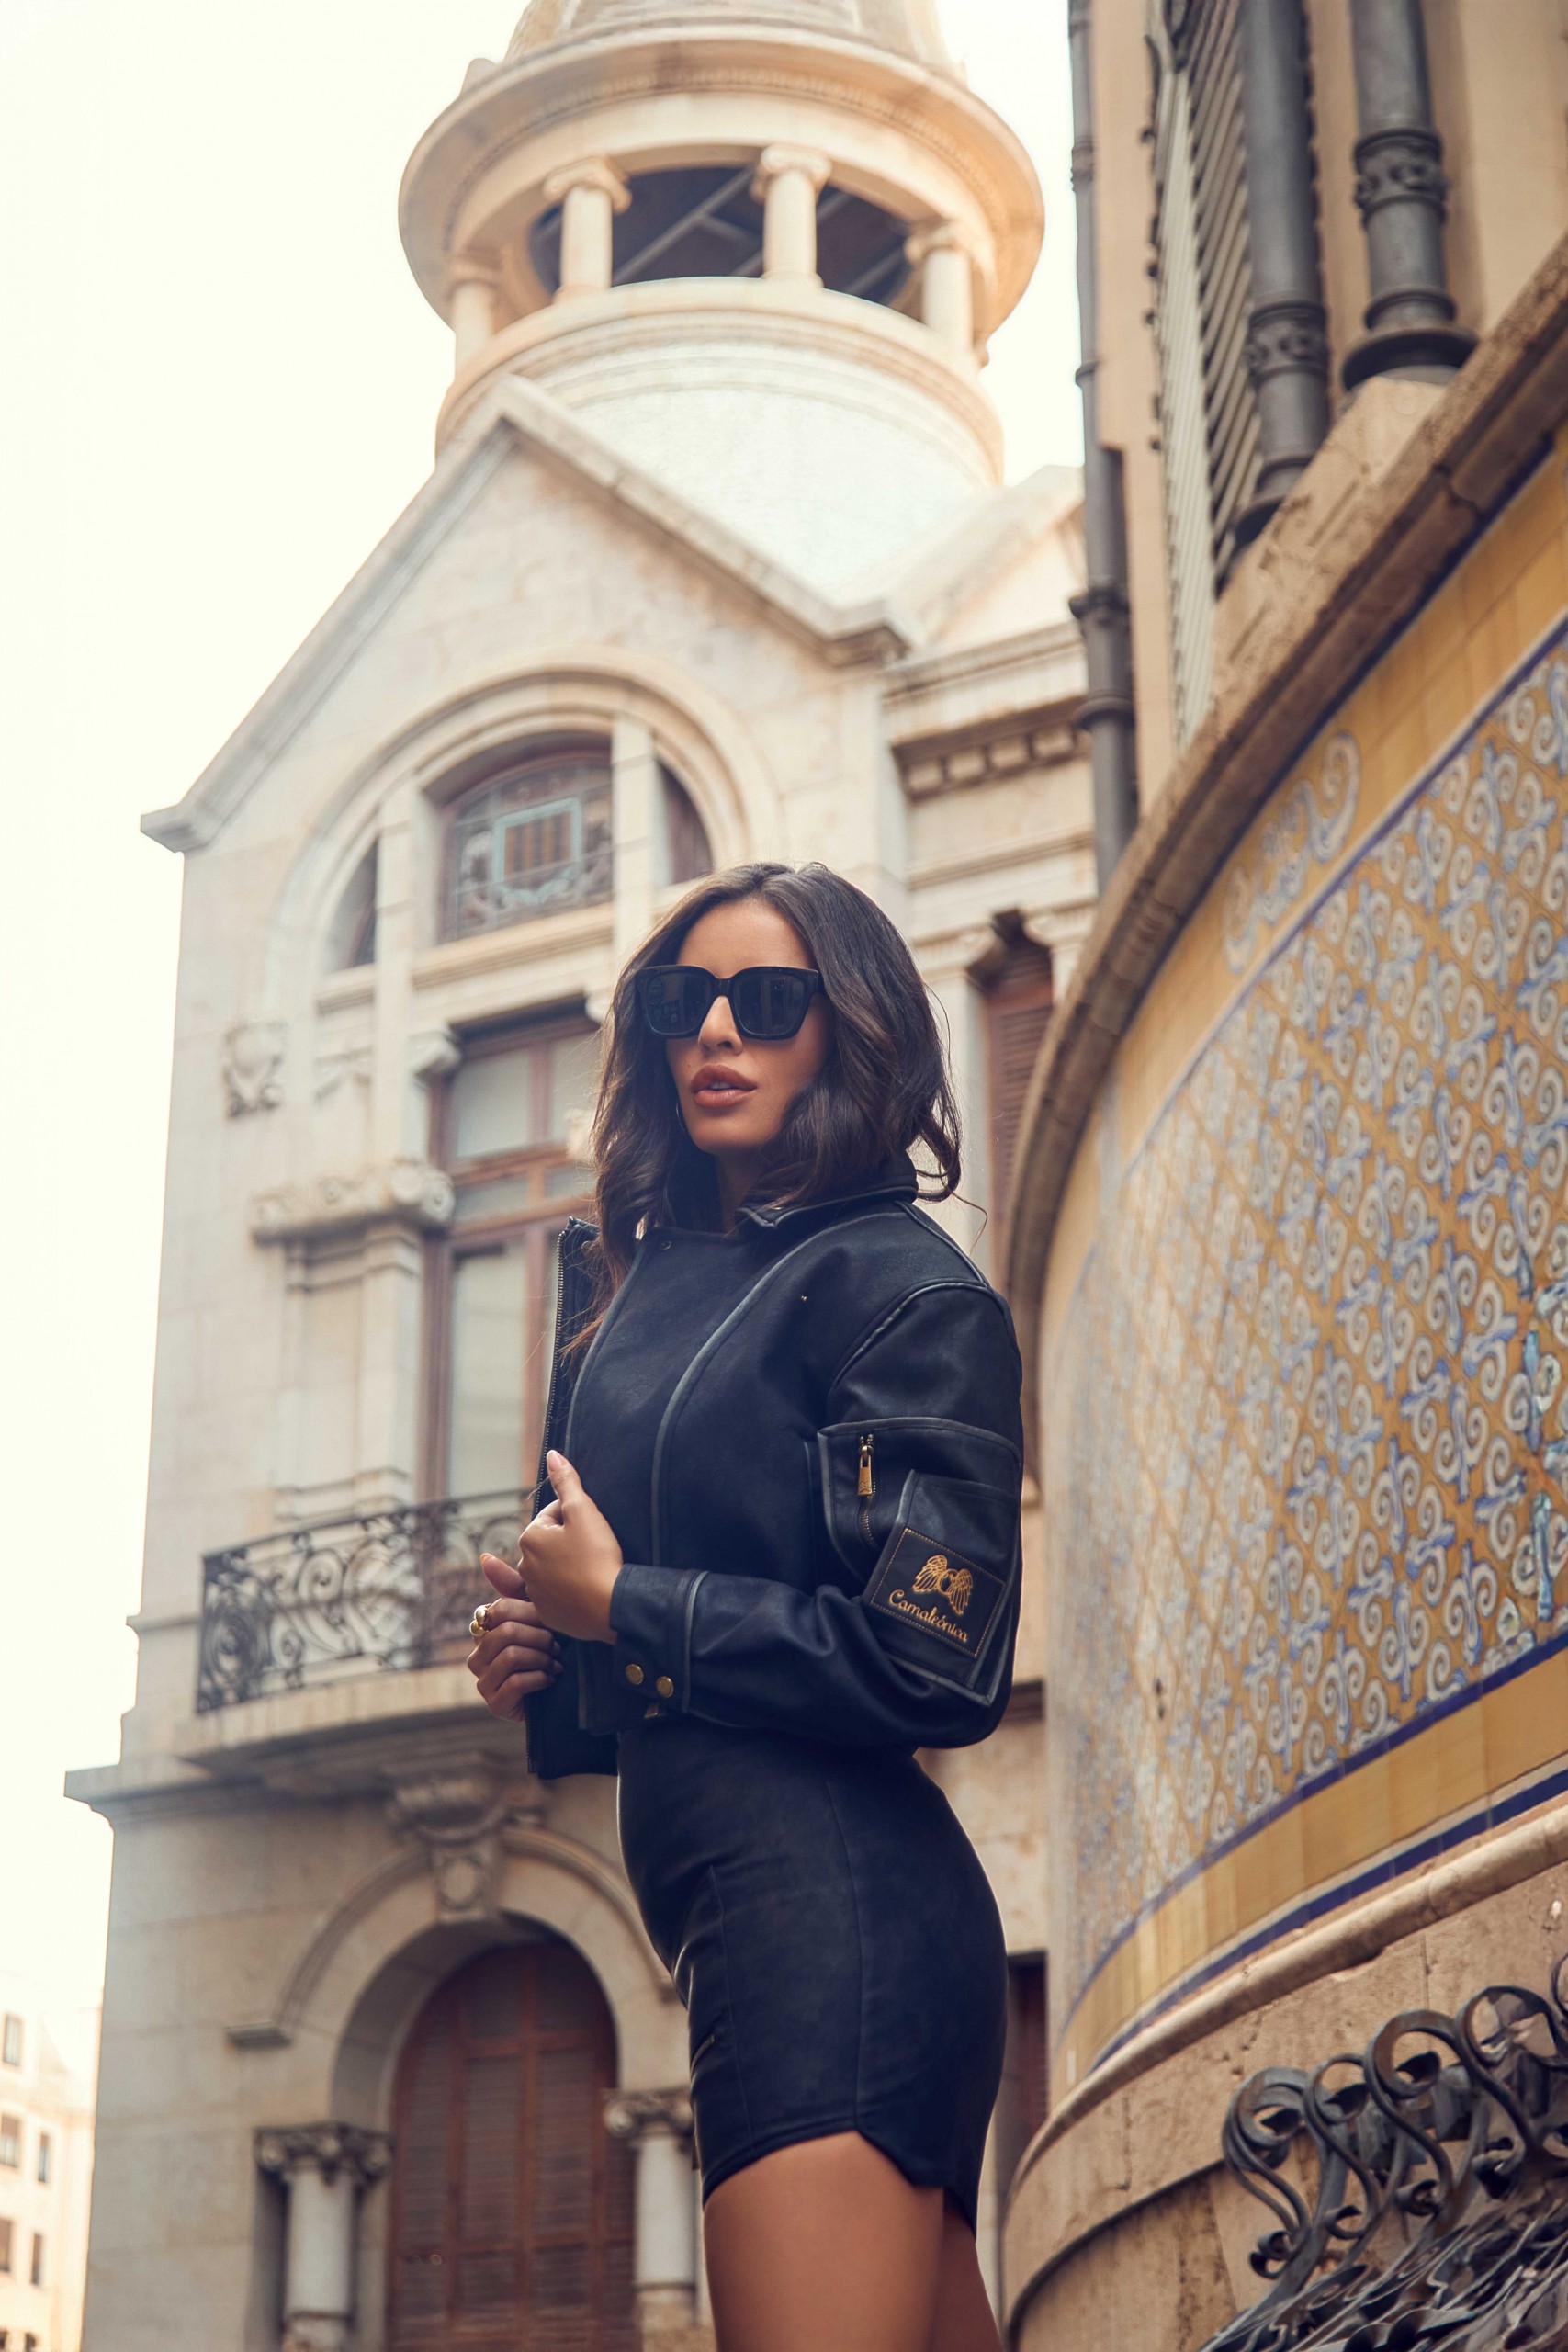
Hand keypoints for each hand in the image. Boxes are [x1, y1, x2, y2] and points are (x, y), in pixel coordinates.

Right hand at [466, 1552, 562, 1720]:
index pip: (500, 1610)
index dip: (531, 1614)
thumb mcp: (534, 1616)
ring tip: (556, 1662)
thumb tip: (484, 1557)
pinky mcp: (495, 1704)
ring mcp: (483, 1682)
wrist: (563, 1693)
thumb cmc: (547, 1649)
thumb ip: (511, 1588)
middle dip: (539, 1637)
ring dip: (541, 1658)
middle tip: (557, 1646)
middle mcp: (476, 1657)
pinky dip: (540, 1678)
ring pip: (511, 1655)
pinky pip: (515, 1683)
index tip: (551, 1622)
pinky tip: (551, 1678)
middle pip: (506, 1632)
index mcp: (483, 1632)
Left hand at [504, 1450, 621, 1644]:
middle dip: (569, 1542)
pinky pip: (557, 1593)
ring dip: (569, 1565)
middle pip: (551, 1542)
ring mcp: (534, 1592)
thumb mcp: (584, 1511)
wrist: (609, 1606)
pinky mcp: (546, 1612)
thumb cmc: (598, 1556)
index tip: (592, 1533)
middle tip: (594, 1551)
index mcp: (530, 1538)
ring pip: (553, 1567)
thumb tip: (553, 1455)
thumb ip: (567, 1482)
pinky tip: (587, 1588)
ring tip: (592, 1570)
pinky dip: (569, 1589)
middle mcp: (525, 1565)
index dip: (577, 1519)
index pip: (554, 1516)